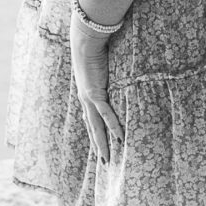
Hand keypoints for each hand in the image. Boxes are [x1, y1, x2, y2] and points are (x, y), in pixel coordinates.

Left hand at [70, 11, 122, 166]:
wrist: (85, 42)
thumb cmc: (93, 52)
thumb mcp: (99, 68)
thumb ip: (105, 76)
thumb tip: (112, 77)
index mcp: (85, 95)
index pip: (90, 119)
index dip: (93, 134)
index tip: (98, 147)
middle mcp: (85, 100)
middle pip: (91, 128)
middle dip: (97, 146)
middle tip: (103, 162)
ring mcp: (89, 98)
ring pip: (96, 127)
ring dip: (102, 143)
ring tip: (107, 159)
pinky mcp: (95, 93)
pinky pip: (105, 114)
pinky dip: (113, 127)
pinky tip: (119, 139)